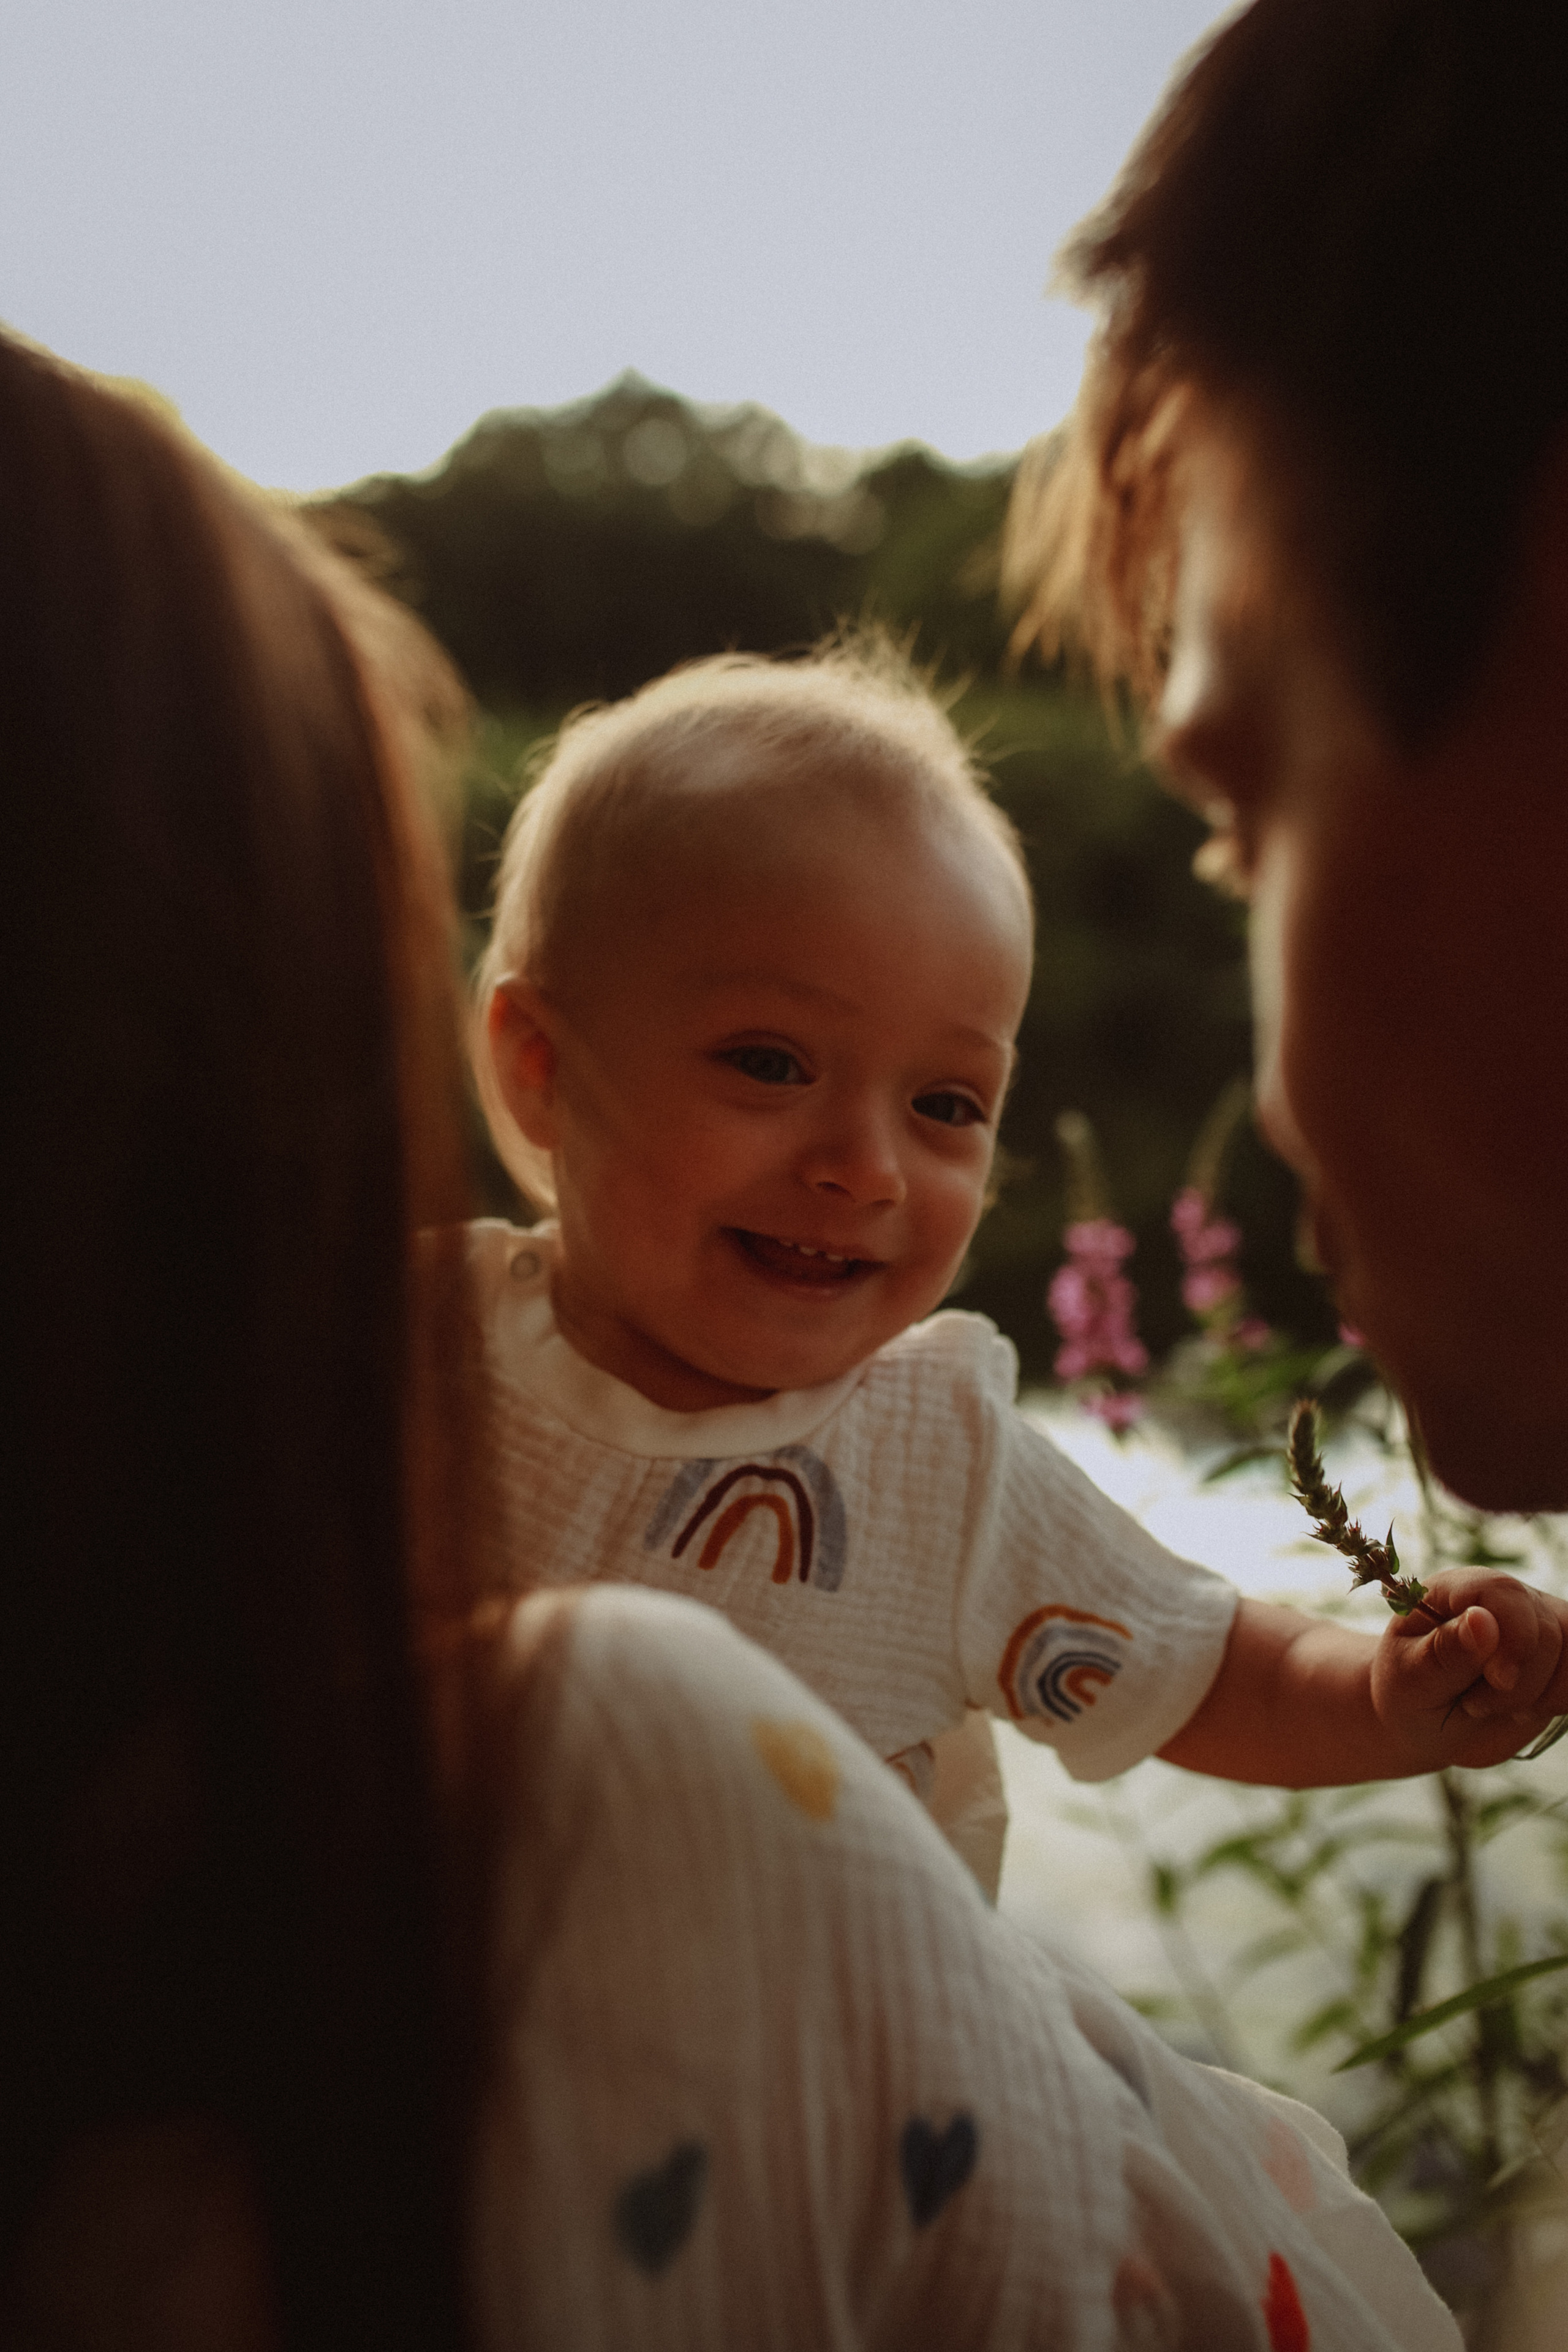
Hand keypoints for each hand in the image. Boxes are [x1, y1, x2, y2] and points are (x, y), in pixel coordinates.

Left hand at [1371, 1570, 1567, 1767]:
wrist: (1426, 1728)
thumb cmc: (1408, 1697)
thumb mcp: (1411, 1681)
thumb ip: (1444, 1653)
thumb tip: (1482, 1619)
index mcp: (1453, 1592)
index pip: (1501, 1590)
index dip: (1512, 1636)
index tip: (1499, 1681)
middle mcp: (1499, 1600)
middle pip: (1543, 1626)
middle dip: (1520, 1681)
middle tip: (1475, 1705)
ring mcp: (1533, 1624)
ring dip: (1543, 1693)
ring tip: (1499, 1709)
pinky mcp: (1556, 1655)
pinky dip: (1562, 1698)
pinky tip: (1527, 1710)